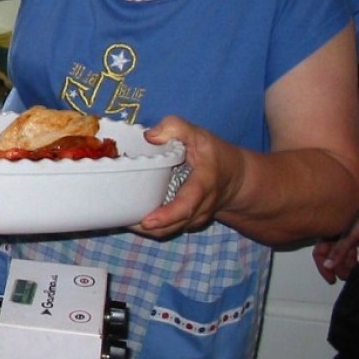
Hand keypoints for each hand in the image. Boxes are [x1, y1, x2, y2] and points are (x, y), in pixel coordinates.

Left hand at [130, 116, 240, 239]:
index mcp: (204, 184)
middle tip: (124, 221)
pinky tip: (130, 216)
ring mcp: (194, 218)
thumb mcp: (198, 134)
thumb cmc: (212, 153)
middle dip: (150, 226)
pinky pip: (168, 229)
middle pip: (175, 224)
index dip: (168, 215)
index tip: (147, 221)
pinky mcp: (186, 222)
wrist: (235, 177)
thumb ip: (176, 127)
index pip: (188, 205)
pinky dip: (150, 227)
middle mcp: (201, 207)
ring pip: (169, 230)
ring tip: (123, 218)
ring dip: (147, 229)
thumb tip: (149, 136)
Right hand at [313, 190, 358, 283]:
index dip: (324, 267)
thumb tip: (328, 266)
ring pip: (348, 252)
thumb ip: (339, 250)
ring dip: (352, 263)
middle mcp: (336, 233)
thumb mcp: (351, 234)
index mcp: (327, 231)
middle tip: (349, 277)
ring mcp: (349, 232)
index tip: (332, 279)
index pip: (320, 253)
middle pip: (334, 255)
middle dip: (341, 267)